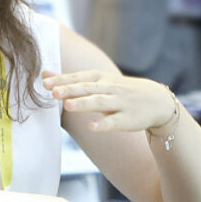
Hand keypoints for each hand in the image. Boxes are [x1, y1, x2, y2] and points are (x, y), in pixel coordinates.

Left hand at [43, 69, 176, 132]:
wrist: (156, 100)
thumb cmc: (119, 90)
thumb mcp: (97, 81)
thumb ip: (70, 80)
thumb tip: (44, 74)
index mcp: (101, 78)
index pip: (79, 77)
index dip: (63, 80)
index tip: (45, 82)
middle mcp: (110, 88)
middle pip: (87, 88)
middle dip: (70, 89)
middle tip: (53, 92)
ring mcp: (120, 103)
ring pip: (100, 102)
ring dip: (84, 103)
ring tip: (68, 106)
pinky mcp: (128, 119)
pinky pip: (115, 121)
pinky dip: (103, 124)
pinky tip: (91, 127)